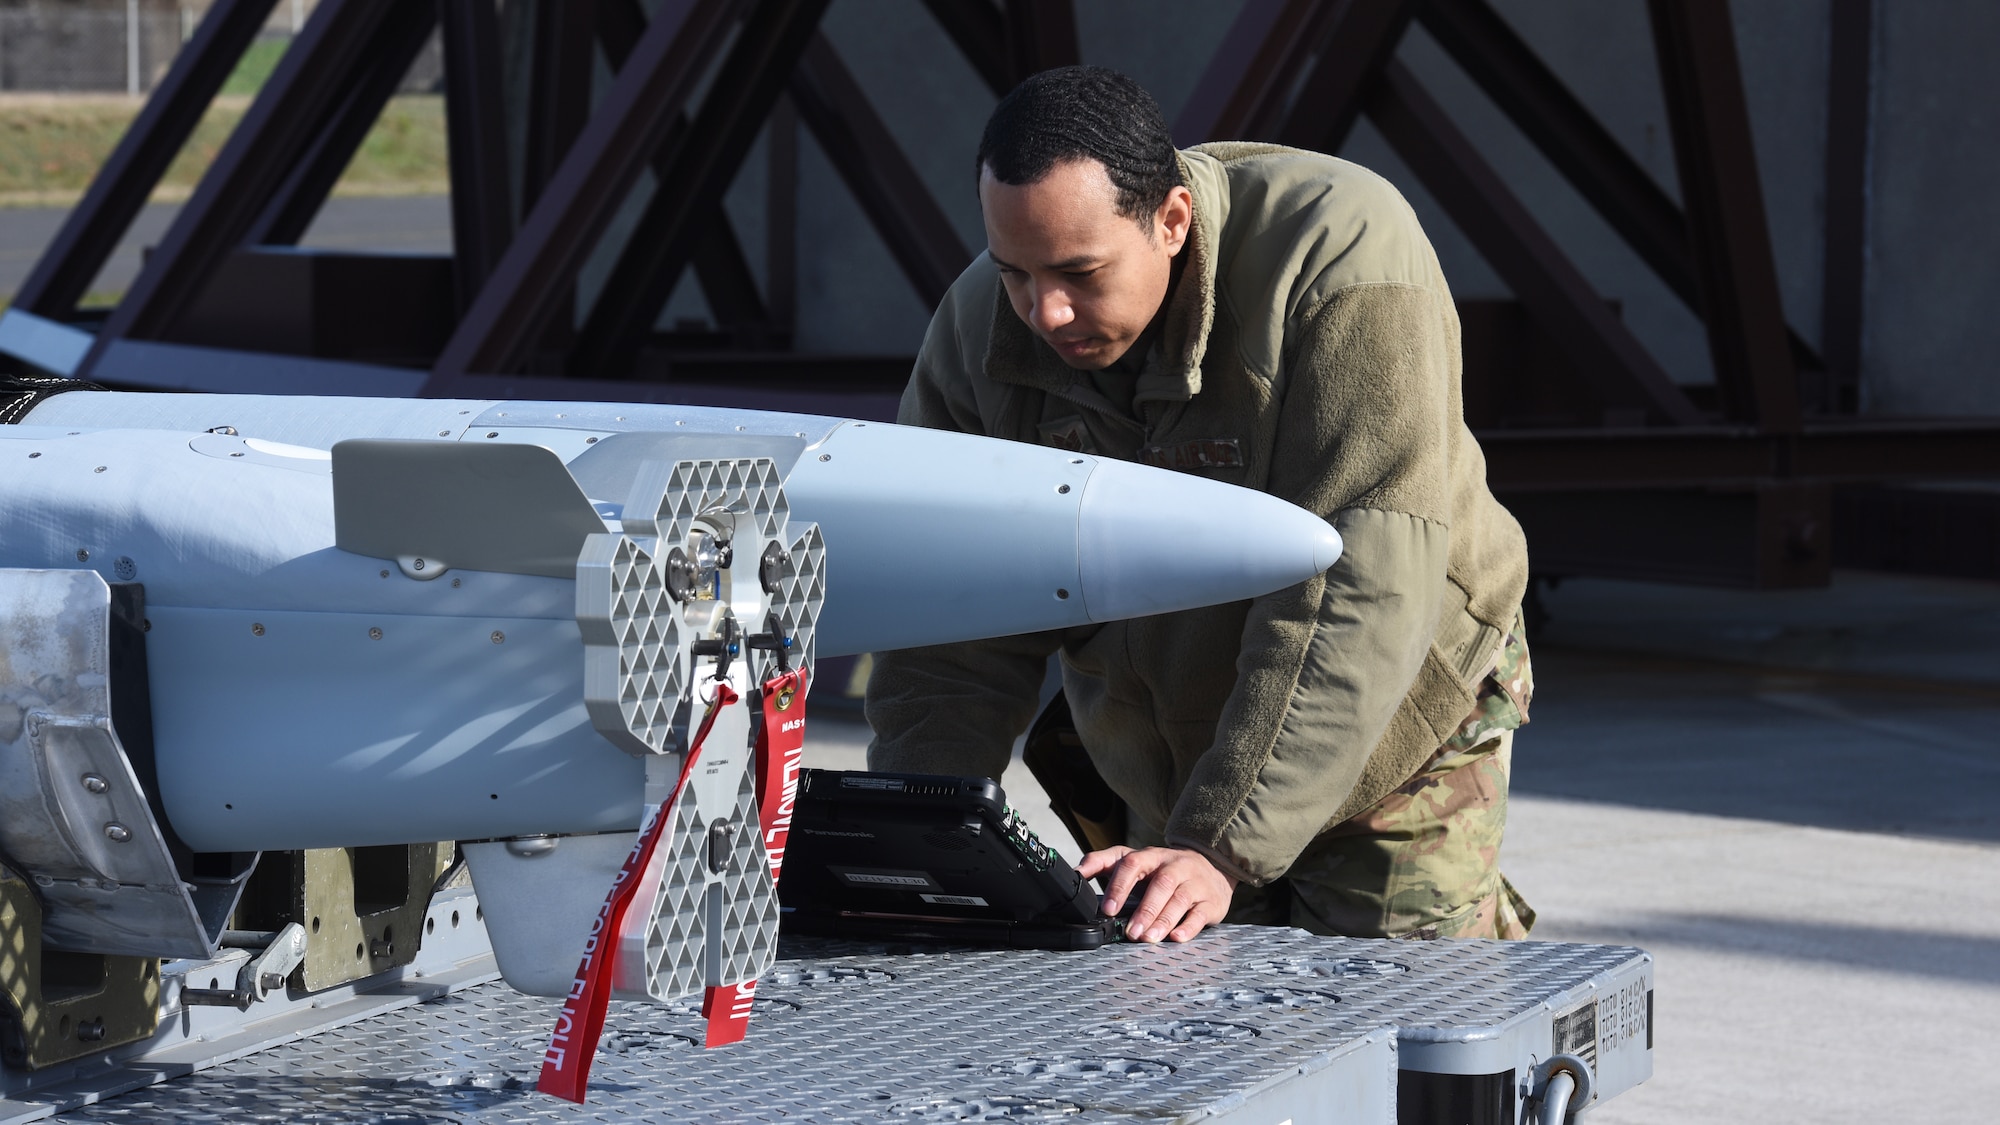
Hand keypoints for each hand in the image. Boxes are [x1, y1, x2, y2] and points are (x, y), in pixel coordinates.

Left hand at [1076, 845, 1236, 942]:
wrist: (1212, 868)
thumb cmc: (1166, 869)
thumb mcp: (1136, 861)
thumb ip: (1104, 863)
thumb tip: (1076, 873)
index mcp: (1151, 856)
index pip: (1133, 864)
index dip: (1119, 886)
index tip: (1107, 909)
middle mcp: (1174, 866)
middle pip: (1160, 884)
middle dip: (1144, 909)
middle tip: (1130, 932)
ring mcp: (1195, 882)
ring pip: (1180, 899)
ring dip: (1162, 920)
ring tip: (1147, 939)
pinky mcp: (1211, 901)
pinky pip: (1200, 914)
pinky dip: (1188, 927)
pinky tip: (1176, 938)